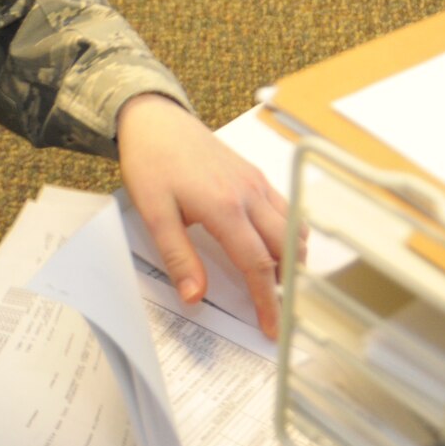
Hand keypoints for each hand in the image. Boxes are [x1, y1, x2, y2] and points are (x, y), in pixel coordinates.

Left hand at [115, 93, 289, 335]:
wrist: (155, 119)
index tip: (272, 327)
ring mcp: (256, 182)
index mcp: (224, 207)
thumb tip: (195, 296)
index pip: (258, 265)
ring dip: (292, 259)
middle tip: (281, 312)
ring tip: (278, 285)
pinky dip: (290, 233)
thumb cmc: (151, 161)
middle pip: (286, 248)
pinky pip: (286, 208)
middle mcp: (249, 194)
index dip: (268, 301)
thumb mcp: (154, 213)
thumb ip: (178, 257)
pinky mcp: (255, 175)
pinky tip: (275, 246)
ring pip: (293, 228)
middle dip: (289, 285)